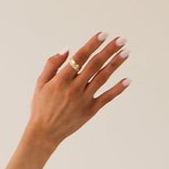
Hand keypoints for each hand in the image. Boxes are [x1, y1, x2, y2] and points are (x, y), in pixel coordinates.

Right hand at [27, 31, 130, 148]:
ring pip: (102, 78)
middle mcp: (74, 89)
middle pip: (95, 65)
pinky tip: (127, 80)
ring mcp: (83, 100)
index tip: (103, 34)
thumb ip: (52, 64)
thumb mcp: (40, 84)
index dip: (92, 44)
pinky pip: (106, 98)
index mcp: (61, 80)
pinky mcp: (89, 111)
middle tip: (122, 39)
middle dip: (109, 50)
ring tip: (126, 52)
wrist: (44, 134)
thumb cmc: (41, 106)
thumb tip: (67, 49)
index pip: (80, 57)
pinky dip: (117, 89)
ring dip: (115, 64)